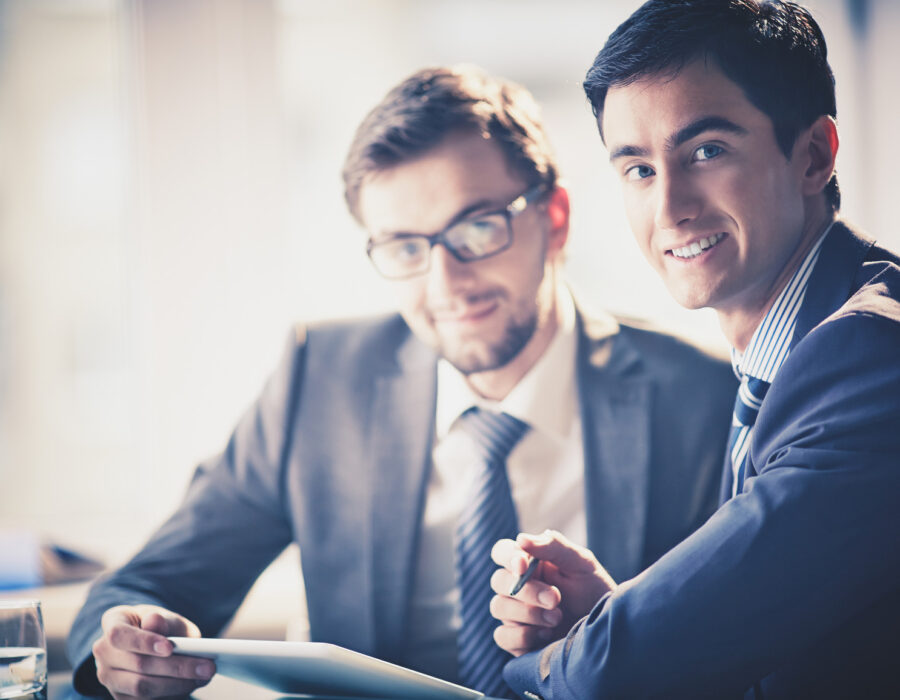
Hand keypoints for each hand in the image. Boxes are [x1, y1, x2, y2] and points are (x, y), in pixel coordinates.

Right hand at [92, 604, 214, 698]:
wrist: (153, 642)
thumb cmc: (161, 626)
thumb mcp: (166, 616)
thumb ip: (163, 620)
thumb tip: (154, 622)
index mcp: (112, 623)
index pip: (119, 635)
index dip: (144, 642)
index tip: (170, 647)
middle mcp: (104, 653)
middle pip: (137, 664)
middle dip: (176, 667)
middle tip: (207, 666)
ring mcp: (109, 678)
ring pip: (140, 688)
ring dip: (177, 684)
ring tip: (204, 676)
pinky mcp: (121, 698)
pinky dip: (172, 694)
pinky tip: (192, 685)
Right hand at [490, 530, 615, 655]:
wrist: (606, 629)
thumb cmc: (594, 590)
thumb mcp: (581, 563)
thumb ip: (554, 546)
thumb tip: (521, 538)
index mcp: (529, 563)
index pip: (502, 551)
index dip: (507, 556)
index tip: (523, 566)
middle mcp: (517, 586)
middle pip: (498, 580)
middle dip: (527, 590)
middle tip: (555, 598)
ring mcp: (514, 613)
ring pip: (498, 607)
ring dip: (528, 613)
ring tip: (557, 618)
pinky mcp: (516, 640)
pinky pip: (502, 636)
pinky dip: (523, 636)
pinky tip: (546, 635)